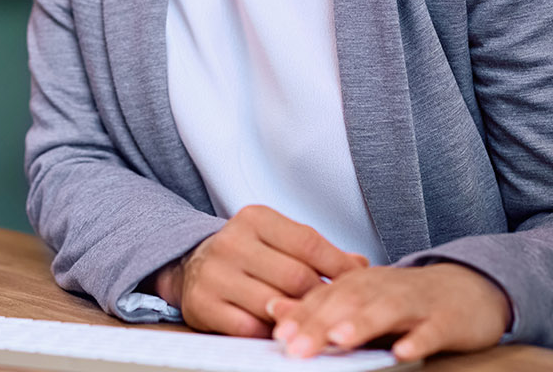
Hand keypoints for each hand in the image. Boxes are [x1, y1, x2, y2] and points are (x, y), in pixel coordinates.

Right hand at [146, 206, 369, 337]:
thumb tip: (361, 266)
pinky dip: (271, 334)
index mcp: (254, 218)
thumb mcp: (278, 240)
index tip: (359, 284)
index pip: (308, 242)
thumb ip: (316, 251)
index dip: (339, 266)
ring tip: (319, 325)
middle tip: (342, 312)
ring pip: (275, 305)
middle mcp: (231, 241)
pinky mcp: (203, 305)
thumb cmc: (247, 253)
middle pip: (295, 277)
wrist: (191, 265)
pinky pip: (250, 328)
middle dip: (323, 298)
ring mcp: (215, 274)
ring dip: (300, 319)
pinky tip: (285, 333)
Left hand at [266, 263, 511, 360]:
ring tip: (340, 340)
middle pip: (350, 302)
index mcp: (361, 284)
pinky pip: (432, 329)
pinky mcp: (448, 319)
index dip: (301, 315)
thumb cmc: (406, 302)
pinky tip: (403, 352)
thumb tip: (274, 311)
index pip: (325, 297)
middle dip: (322, 325)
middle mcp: (385, 288)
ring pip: (387, 310)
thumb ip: (320, 309)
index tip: (277, 335)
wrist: (469, 288)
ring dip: (363, 324)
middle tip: (296, 348)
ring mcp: (417, 302)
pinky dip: (418, 339)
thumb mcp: (362, 301)